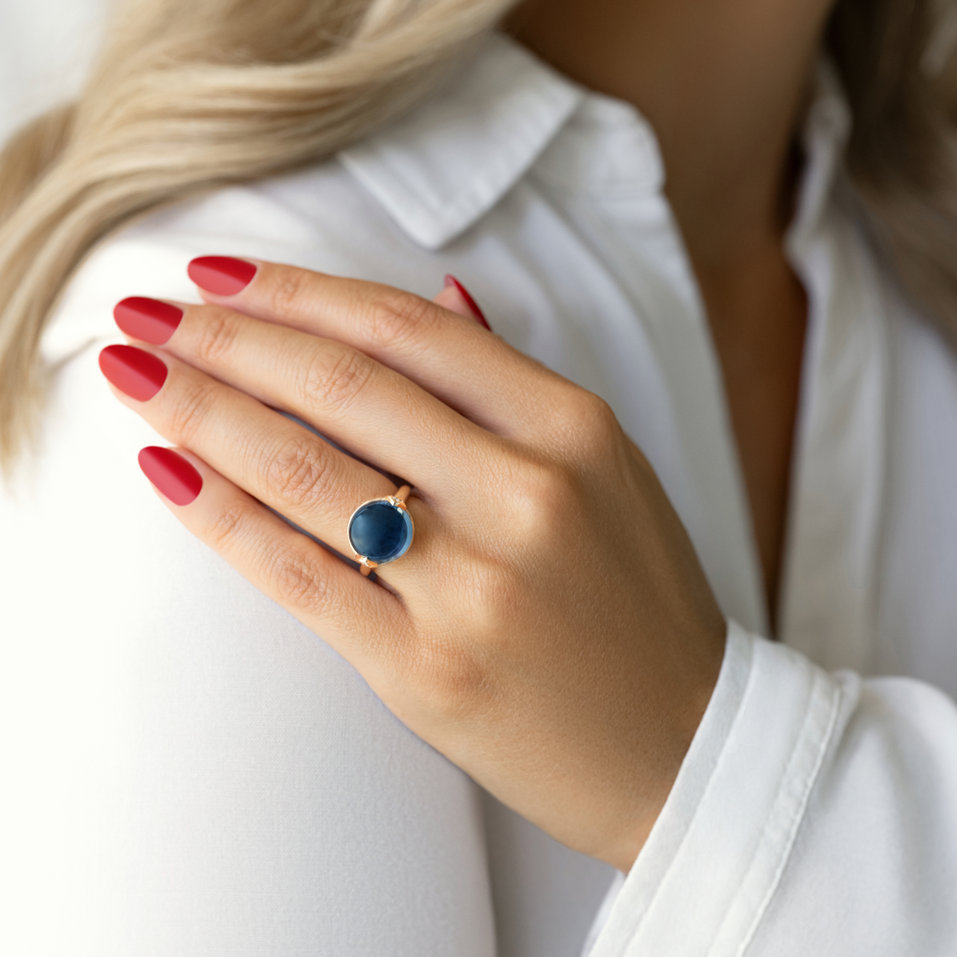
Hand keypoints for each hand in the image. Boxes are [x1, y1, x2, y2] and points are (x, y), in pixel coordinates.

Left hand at [99, 256, 726, 872]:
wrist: (681, 742)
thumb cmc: (639, 601)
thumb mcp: (607, 470)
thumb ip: (516, 384)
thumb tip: (444, 294)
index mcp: (573, 429)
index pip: (409, 331)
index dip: (300, 292)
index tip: (219, 277)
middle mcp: (525, 493)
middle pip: (344, 387)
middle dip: (227, 339)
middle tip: (148, 314)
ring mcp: (474, 585)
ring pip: (306, 472)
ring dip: (202, 412)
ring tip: (137, 377)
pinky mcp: (426, 668)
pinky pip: (299, 575)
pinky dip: (222, 518)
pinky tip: (169, 472)